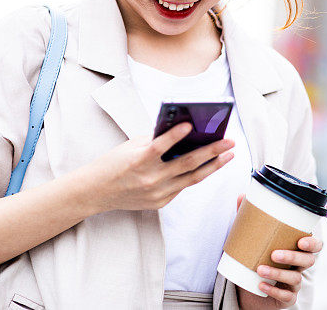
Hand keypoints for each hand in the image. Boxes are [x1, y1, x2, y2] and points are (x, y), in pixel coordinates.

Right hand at [85, 122, 234, 211]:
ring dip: (213, 165)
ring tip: (228, 155)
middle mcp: (150, 178)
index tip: (191, 124)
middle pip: (187, 163)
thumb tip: (184, 132)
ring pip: (192, 178)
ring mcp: (157, 193)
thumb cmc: (114, 163)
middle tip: (230, 142)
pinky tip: (209, 164)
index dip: (175, 135)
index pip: (160, 146)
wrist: (97, 192)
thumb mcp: (132, 146)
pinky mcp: (160, 202)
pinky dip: (195, 174)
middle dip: (212, 151)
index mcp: (139, 160)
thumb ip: (156, 140)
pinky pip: (182, 186)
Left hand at [235, 194, 322, 308]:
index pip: (315, 246)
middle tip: (274, 254)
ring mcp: (294, 283)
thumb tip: (241, 194)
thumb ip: (249, 216)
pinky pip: (286, 297)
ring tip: (260, 269)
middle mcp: (299, 266)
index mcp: (296, 249)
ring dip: (278, 274)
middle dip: (292, 257)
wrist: (248, 285)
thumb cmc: (257, 255)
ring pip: (296, 279)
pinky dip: (274, 291)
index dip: (312, 244)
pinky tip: (261, 286)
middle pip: (308, 261)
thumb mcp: (252, 236)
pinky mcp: (286, 297)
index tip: (301, 241)